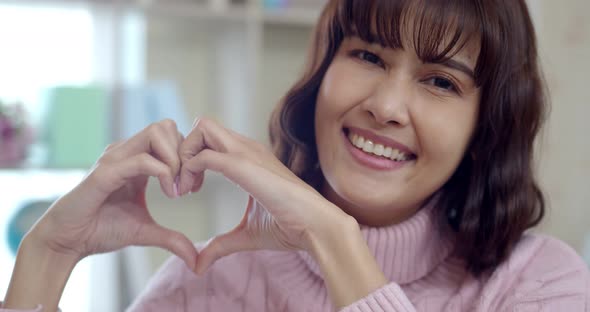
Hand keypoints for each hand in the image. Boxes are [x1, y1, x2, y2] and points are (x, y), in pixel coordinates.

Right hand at [29, 119, 197, 269]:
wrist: (68, 241)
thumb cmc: (101, 230)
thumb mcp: (145, 231)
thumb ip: (172, 238)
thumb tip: (195, 257)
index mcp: (137, 159)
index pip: (172, 136)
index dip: (188, 158)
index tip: (193, 188)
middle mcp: (126, 152)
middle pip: (167, 126)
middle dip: (185, 154)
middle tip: (185, 186)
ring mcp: (115, 158)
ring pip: (157, 133)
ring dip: (175, 159)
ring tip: (176, 189)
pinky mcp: (105, 172)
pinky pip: (142, 160)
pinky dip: (163, 173)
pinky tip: (168, 195)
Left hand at [177, 118, 349, 273]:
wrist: (317, 227)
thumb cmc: (290, 228)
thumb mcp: (246, 235)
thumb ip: (220, 245)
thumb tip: (198, 265)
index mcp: (249, 158)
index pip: (210, 138)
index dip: (192, 158)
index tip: (190, 190)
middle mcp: (247, 148)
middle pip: (202, 125)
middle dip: (184, 149)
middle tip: (184, 184)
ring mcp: (247, 153)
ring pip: (201, 128)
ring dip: (185, 154)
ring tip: (186, 188)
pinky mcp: (244, 166)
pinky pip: (204, 155)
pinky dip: (188, 169)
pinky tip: (190, 193)